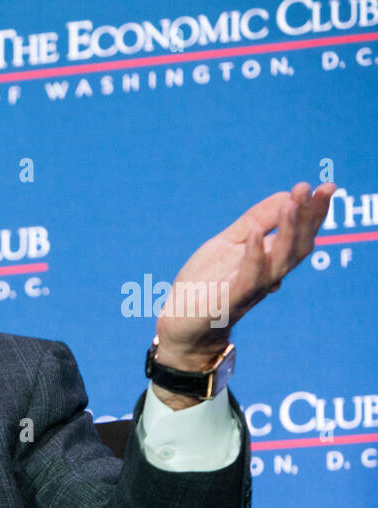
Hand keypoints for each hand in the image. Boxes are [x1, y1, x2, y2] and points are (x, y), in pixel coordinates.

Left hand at [154, 181, 336, 369]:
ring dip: (288, 231)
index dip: (314, 211)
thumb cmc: (205, 282)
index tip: (327, 186)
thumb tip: (285, 195)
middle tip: (314, 189)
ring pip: (280, 261)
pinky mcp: (231, 300)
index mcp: (269, 260)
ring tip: (291, 203)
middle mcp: (268, 275)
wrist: (179, 321)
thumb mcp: (228, 243)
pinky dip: (253, 255)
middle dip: (309, 217)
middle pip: (299, 246)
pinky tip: (253, 233)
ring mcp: (251, 289)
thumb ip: (255, 221)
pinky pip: (249, 278)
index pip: (299, 234)